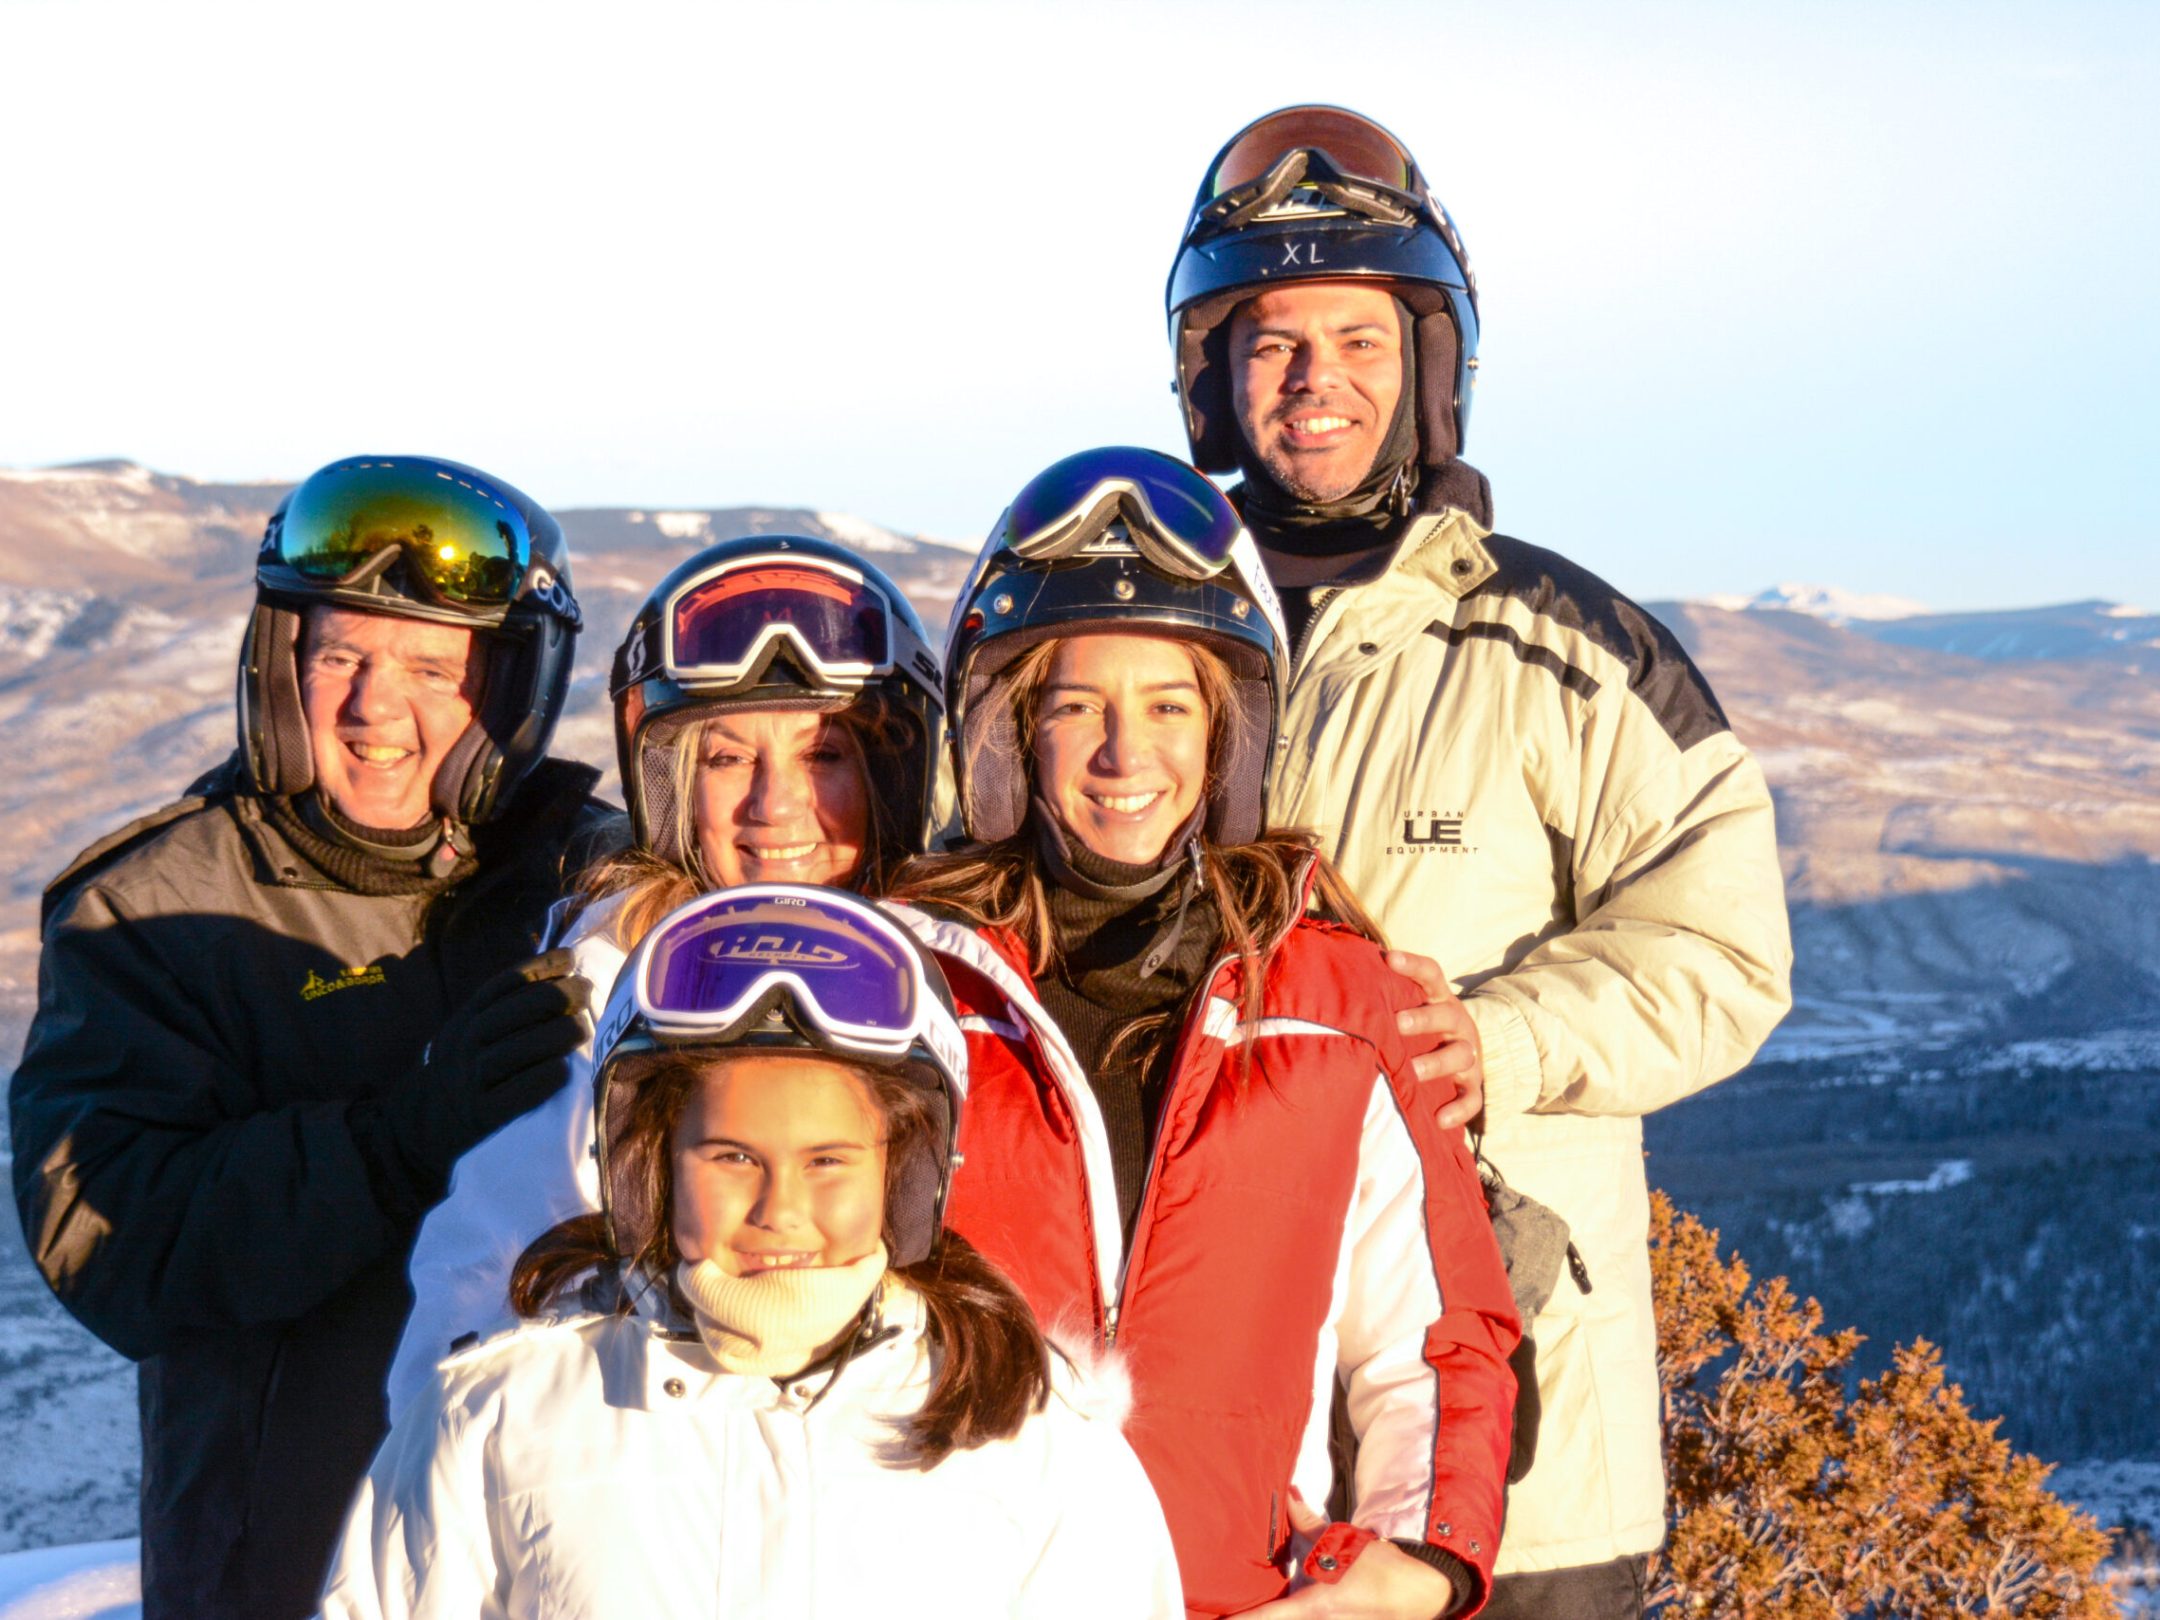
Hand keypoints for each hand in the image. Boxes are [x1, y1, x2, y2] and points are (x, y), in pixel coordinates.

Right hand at [387, 949, 592, 1182]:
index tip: (571, 958)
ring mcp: (470, 1080)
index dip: (539, 967)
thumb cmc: (465, 1073)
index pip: (502, 985)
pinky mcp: (481, 1116)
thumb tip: (564, 972)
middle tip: (587, 993)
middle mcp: (464, 1045)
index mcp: (465, 1019)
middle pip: (512, 1011)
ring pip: (515, 1050)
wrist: (420, 1128)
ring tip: (584, 1028)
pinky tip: (565, 1069)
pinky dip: (543, 1078)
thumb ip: (506, 1009)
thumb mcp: (471, 1034)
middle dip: (556, 995)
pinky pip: (515, 1094)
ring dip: (556, 1035)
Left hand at [1244, 1495, 1457, 1618]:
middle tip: (1227, 1608)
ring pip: (1293, 1619)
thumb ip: (1307, 1520)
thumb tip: (1287, 1494)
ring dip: (1276, 1609)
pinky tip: (1288, 1599)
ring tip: (1250, 1606)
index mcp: (1313, 1607)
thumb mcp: (1342, 1542)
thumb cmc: (1381, 1569)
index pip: (1264, 1618)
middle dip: (1254, 1613)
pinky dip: (1295, 1611)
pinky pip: (1308, 1619)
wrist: (1421, 1592)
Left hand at [1387, 950, 1482, 1131]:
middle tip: (1398, 1023)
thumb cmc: (1418, 1028)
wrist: (1460, 1053)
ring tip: (1413, 1071)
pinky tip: (1440, 1119)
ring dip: (1437, 1062)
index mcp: (1439, 999)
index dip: (1413, 965)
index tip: (1390, 958)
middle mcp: (1457, 1023)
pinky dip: (1458, 1109)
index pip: (1431, 975)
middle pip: (1448, 1015)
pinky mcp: (1473, 1084)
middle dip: (1424, 1019)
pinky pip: (1472, 1098)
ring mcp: (1468, 1053)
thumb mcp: (1407, 1008)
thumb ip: (1382, 998)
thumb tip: (1333, 983)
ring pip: (1461, 1055)